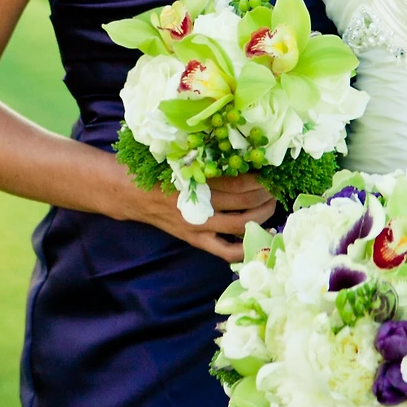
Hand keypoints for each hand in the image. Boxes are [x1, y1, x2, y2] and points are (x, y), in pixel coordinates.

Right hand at [121, 169, 276, 262]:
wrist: (130, 193)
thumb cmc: (158, 170)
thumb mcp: (182, 159)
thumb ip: (209, 161)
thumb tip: (243, 155)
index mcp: (197, 181)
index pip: (238, 182)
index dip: (259, 179)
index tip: (271, 172)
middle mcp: (199, 205)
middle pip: (244, 202)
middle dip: (265, 195)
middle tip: (276, 187)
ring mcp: (198, 226)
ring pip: (240, 224)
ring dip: (262, 214)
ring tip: (272, 205)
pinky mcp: (196, 240)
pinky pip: (226, 250)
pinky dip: (246, 247)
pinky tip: (260, 236)